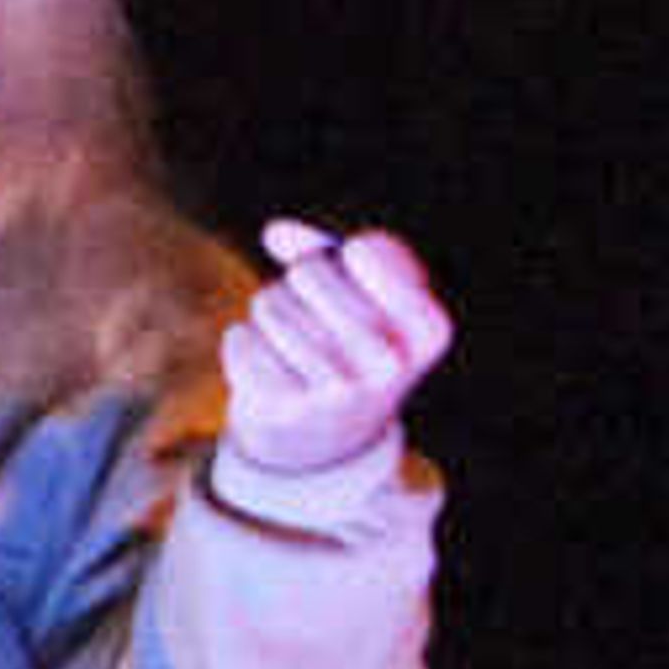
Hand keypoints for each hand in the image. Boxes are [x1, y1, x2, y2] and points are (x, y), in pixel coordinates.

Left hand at [218, 218, 453, 476]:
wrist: (330, 435)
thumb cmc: (353, 341)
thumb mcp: (367, 292)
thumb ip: (328, 246)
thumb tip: (276, 232)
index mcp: (428, 330)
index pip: (367, 250)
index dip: (352, 252)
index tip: (359, 267)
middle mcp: (389, 366)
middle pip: (307, 272)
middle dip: (302, 277)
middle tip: (319, 308)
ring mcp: (336, 393)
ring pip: (268, 304)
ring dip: (272, 312)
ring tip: (295, 341)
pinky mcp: (285, 410)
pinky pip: (240, 338)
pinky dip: (244, 342)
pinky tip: (272, 366)